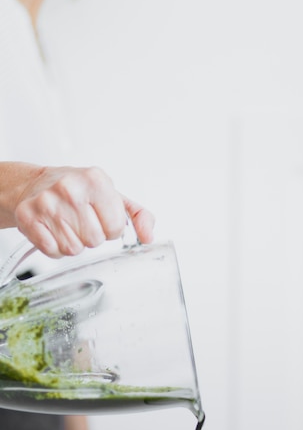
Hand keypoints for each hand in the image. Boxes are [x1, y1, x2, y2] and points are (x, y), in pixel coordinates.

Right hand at [11, 164, 153, 257]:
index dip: (111, 228)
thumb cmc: (78, 192)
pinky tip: (53, 231)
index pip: (116, 226)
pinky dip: (55, 247)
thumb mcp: (113, 197)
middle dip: (91, 236)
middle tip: (81, 221)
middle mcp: (70, 188)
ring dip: (73, 243)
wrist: (34, 185)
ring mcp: (47, 202)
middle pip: (95, 239)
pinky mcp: (28, 216)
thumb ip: (139, 216)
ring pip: (74, 249)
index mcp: (96, 179)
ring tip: (66, 225)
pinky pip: (52, 250)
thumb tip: (148, 237)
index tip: (101, 218)